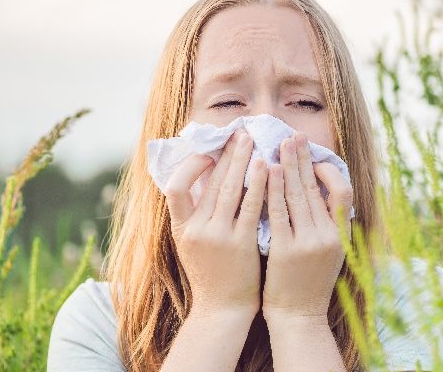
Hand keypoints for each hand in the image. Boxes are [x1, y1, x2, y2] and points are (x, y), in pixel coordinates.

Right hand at [162, 129, 267, 316]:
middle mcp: (196, 230)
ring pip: (229, 189)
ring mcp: (218, 237)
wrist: (224, 309)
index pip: (174, 188)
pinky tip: (267, 167)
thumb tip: (200, 179)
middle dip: (225, 154)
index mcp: (180, 229)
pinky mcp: (241, 243)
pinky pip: (250, 206)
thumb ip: (192, 215)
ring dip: (242, 161)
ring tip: (252, 140)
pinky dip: (258, 184)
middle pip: (209, 182)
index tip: (209, 153)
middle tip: (239, 132)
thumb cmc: (212, 274)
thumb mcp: (191, 245)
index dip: (190, 166)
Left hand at [261, 131, 353, 322]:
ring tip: (280, 145)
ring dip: (289, 166)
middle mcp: (327, 237)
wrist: (298, 318)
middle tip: (294, 136)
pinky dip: (274, 189)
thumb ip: (328, 226)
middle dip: (304, 159)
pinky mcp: (285, 250)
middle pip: (317, 188)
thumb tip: (323, 194)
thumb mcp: (330, 254)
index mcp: (340, 236)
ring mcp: (307, 243)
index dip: (329, 172)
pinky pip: (279, 212)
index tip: (314, 158)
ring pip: (299, 195)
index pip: (342, 193)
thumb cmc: (310, 285)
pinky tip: (268, 172)